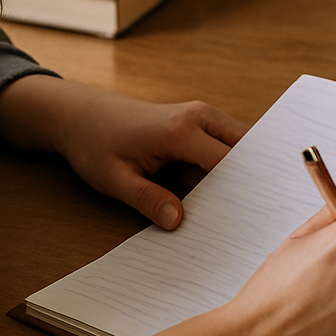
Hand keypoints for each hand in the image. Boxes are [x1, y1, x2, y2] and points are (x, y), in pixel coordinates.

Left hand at [0, 75, 247, 228]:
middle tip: (255, 217)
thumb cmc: (94, 143)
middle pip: (245, 151)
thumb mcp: (114, 178)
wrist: (80, 115)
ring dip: (239, 176)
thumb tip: (178, 221)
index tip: (252, 219)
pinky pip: (222, 148)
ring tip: (239, 210)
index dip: (244, 191)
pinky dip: (225, 170)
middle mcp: (198, 117)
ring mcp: (199, 117)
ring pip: (238, 149)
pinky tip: (217, 197)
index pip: (230, 163)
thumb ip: (147, 199)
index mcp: (180, 130)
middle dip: (252, 181)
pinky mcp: (196, 124)